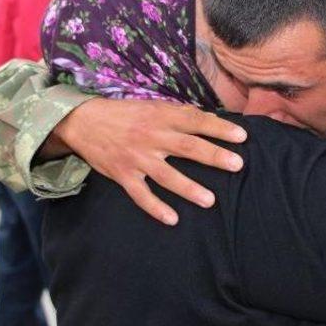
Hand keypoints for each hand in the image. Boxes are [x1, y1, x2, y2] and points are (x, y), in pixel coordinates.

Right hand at [51, 98, 246, 225]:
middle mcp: (152, 137)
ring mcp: (137, 158)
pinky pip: (141, 195)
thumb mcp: (153, 106)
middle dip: (214, 156)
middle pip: (188, 147)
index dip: (219, 128)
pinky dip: (155, 208)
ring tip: (210, 201)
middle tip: (237, 165)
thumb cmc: (125, 113)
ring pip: (167, 175)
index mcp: (162, 117)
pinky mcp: (123, 175)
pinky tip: (172, 219)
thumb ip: (182, 114)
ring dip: (189, 189)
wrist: (84, 122)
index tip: (242, 136)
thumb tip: (211, 120)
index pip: (196, 121)